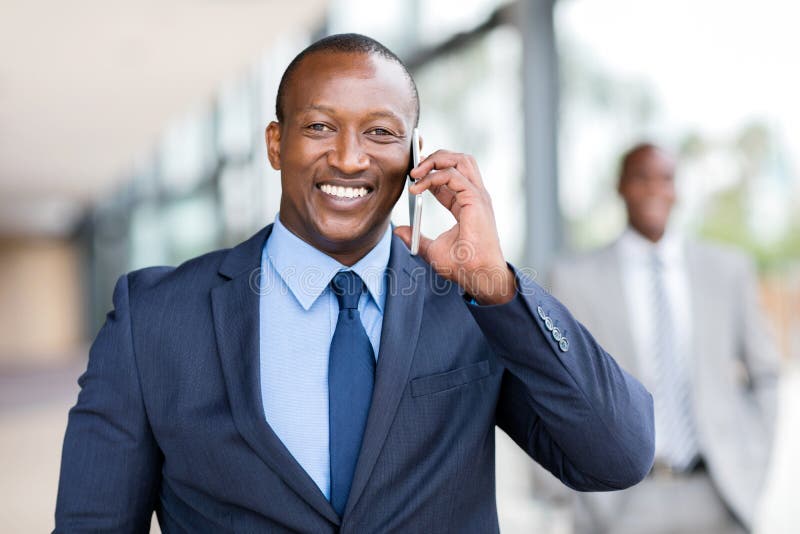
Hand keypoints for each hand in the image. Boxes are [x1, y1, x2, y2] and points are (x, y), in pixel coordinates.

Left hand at [394, 150, 515, 304]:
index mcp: (468, 204)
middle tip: (413, 169)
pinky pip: (453, 175)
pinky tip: (418, 187)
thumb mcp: (432, 249)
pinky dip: (434, 176)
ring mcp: (477, 196)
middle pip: (459, 160)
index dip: (431, 170)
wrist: (477, 276)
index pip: (451, 176)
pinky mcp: (476, 200)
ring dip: (436, 160)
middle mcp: (475, 196)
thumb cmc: (462, 266)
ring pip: (460, 160)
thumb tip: (399, 230)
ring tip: (415, 173)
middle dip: (435, 157)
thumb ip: (417, 237)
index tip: (412, 173)